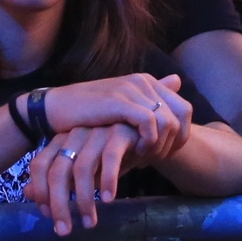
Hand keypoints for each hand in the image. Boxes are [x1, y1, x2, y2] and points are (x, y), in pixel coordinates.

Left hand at [23, 124, 152, 235]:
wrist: (142, 138)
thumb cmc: (107, 156)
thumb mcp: (80, 171)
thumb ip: (56, 181)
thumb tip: (28, 194)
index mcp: (60, 141)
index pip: (39, 165)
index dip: (41, 192)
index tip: (48, 216)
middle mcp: (74, 135)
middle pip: (58, 171)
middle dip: (59, 204)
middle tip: (65, 230)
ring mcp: (96, 132)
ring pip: (83, 167)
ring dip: (84, 199)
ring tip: (89, 222)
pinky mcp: (119, 133)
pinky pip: (110, 157)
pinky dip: (108, 180)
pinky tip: (108, 199)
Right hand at [46, 73, 191, 158]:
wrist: (56, 110)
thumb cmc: (88, 113)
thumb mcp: (122, 107)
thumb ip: (149, 99)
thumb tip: (178, 81)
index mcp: (146, 82)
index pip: (185, 109)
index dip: (182, 135)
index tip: (165, 153)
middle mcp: (142, 82)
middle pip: (182, 115)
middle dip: (174, 142)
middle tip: (156, 159)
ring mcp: (131, 90)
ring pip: (168, 121)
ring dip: (160, 145)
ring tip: (144, 157)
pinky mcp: (119, 102)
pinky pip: (150, 123)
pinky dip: (148, 142)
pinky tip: (135, 153)